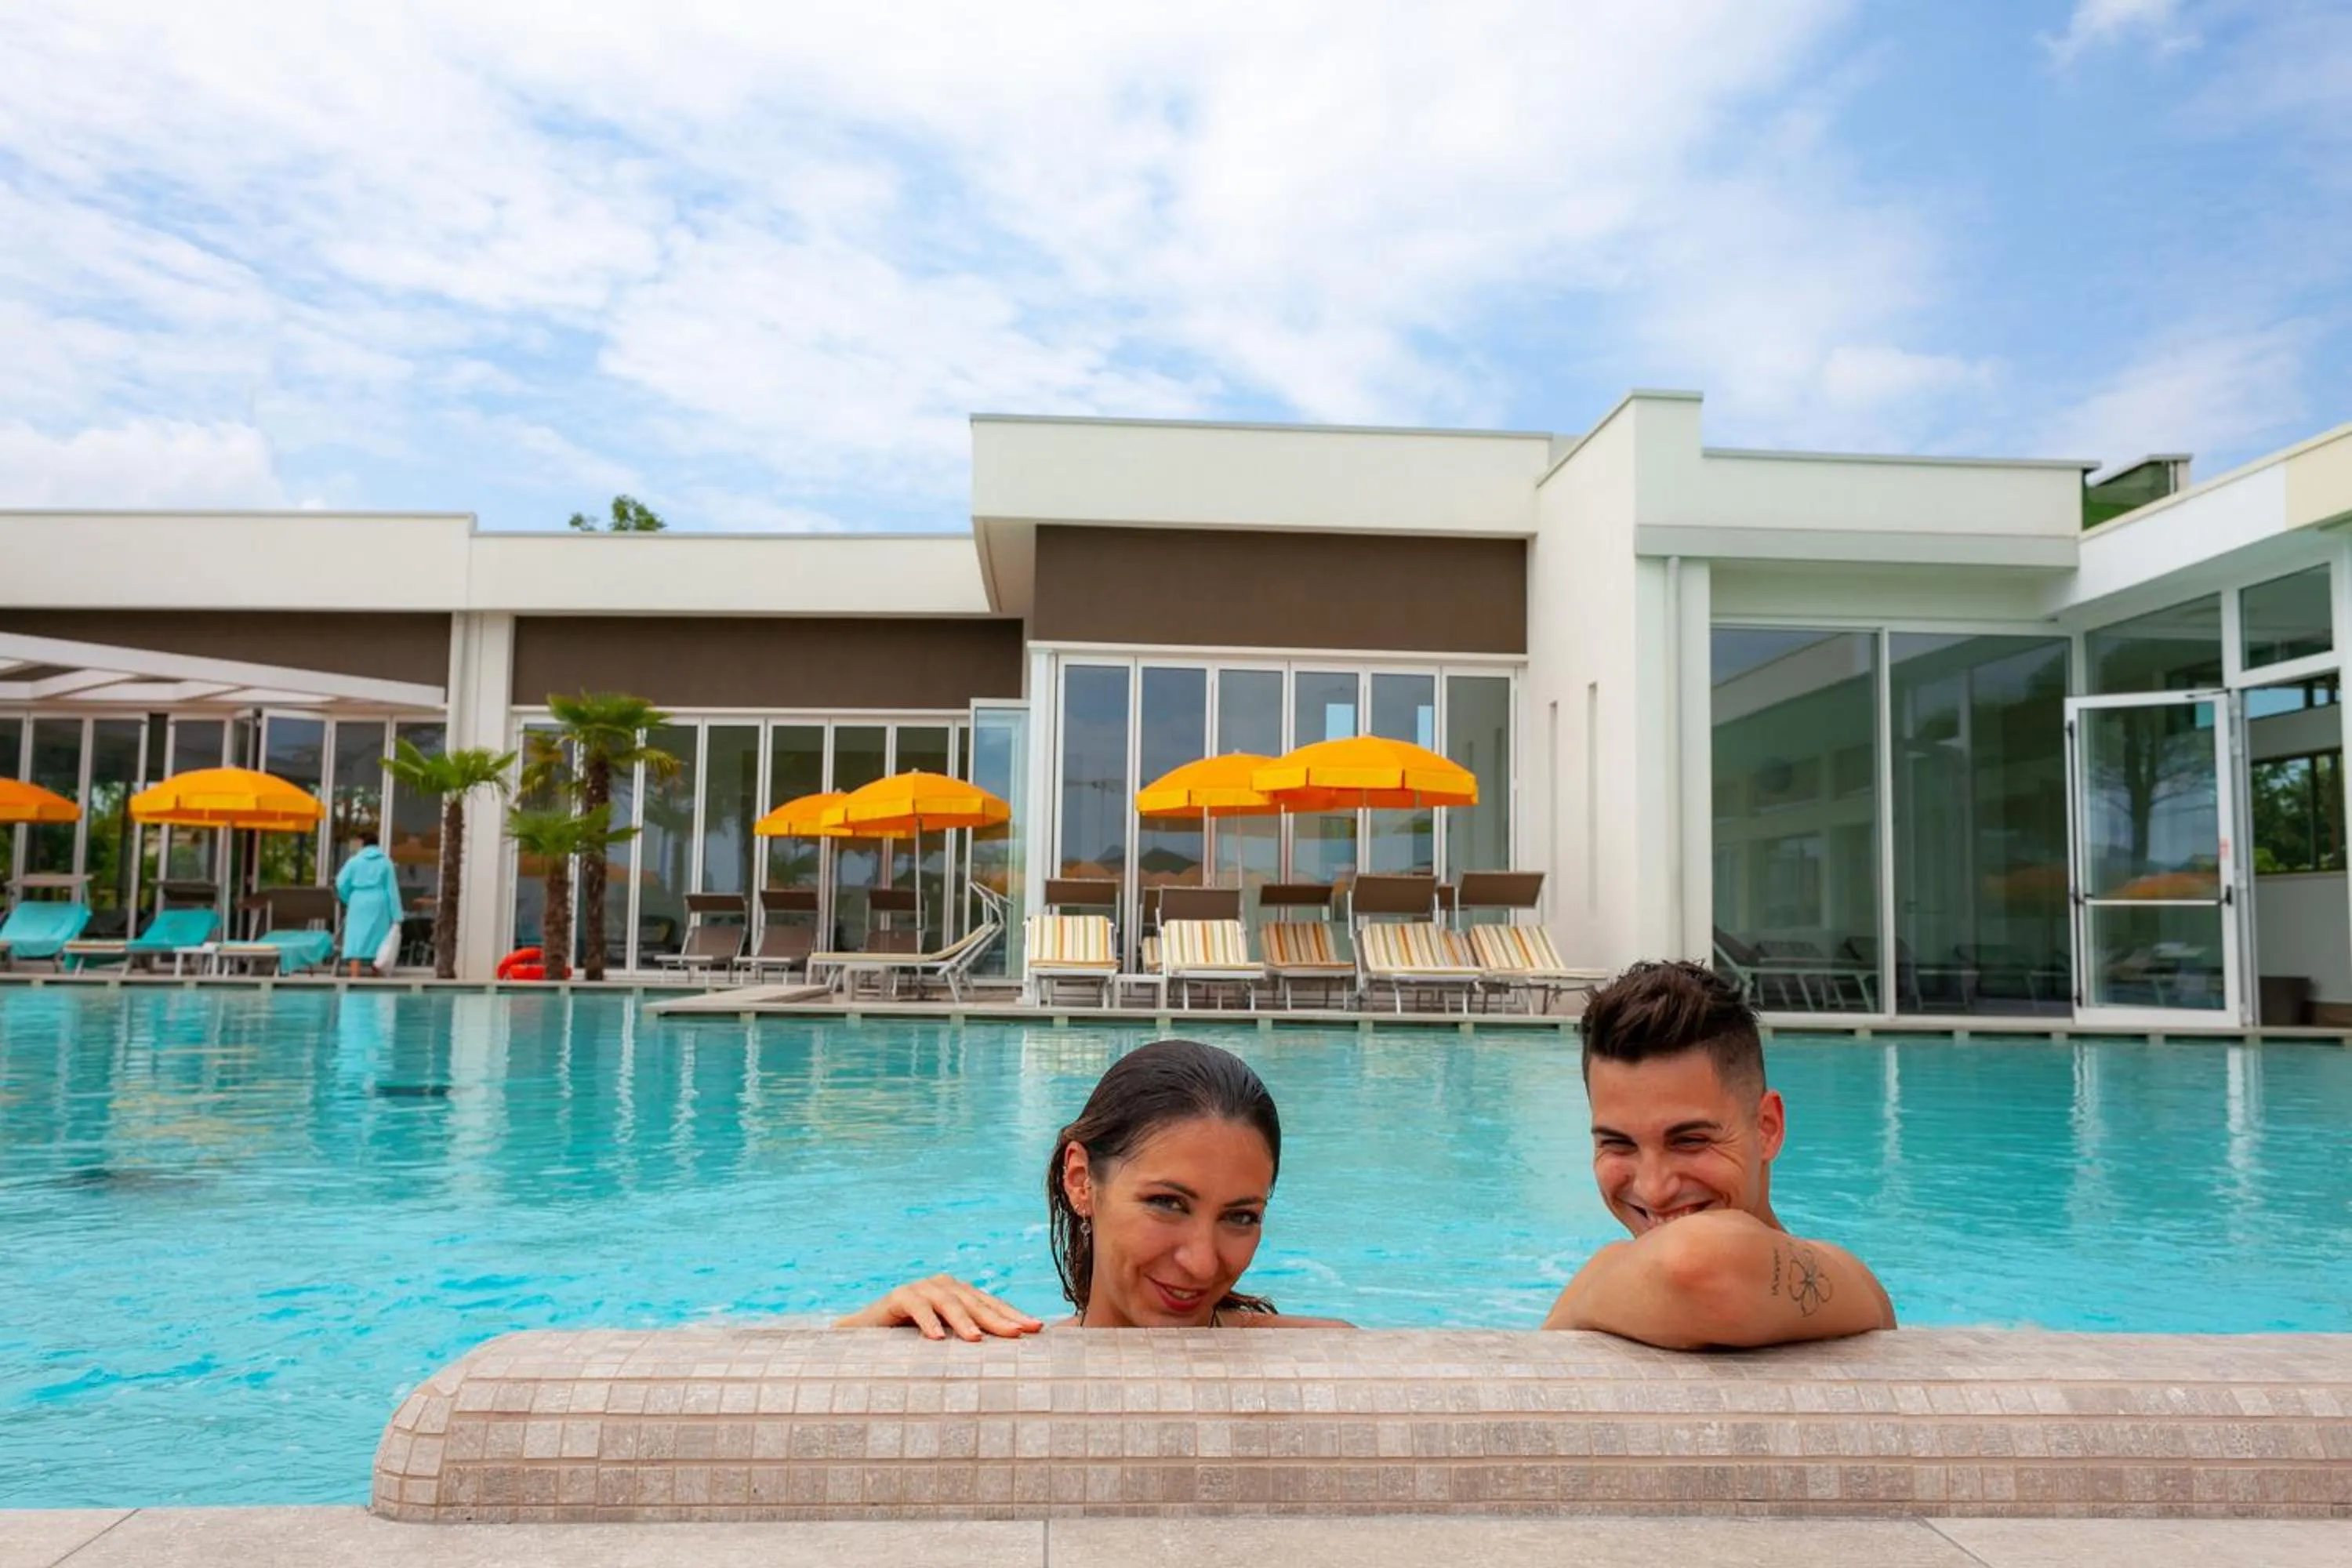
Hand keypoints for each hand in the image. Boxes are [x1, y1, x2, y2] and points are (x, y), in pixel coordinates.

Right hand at [835, 1274, 1042, 1340]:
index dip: (1014, 1315)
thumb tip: (1013, 1371)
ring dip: (964, 1320)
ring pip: (949, 1302)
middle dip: (998, 1318)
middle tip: (1018, 1333)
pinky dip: (927, 1321)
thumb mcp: (948, 1346)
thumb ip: (971, 1346)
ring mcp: (923, 1288)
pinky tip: (937, 1338)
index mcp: (961, 1295)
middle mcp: (945, 1287)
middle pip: (977, 1303)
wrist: (866, 1339)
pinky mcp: (899, 1296)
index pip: (992, 1305)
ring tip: (977, 1339)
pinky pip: (916, 1306)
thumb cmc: (913, 1347)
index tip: (1037, 1329)